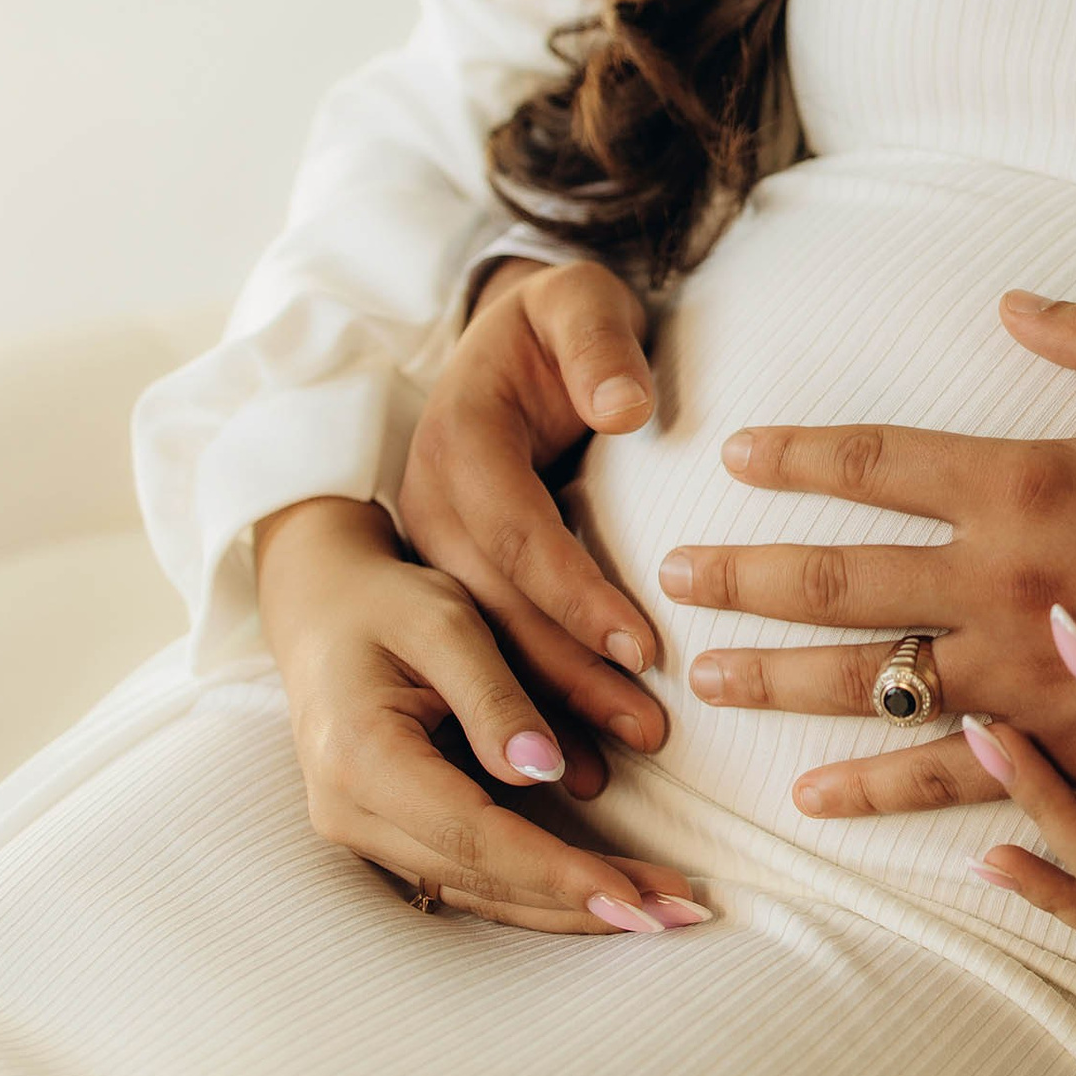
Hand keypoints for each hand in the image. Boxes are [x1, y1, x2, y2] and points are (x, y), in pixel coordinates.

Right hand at [257, 496, 708, 933]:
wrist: (323, 609)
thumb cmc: (386, 603)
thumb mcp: (445, 621)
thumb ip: (494, 695)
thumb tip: (542, 769)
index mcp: (361, 759)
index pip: (473, 834)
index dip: (556, 870)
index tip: (634, 894)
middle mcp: (351, 813)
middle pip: (481, 878)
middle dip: (582, 901)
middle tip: (678, 914)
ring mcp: (365, 832)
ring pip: (478, 891)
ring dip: (568, 908)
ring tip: (660, 913)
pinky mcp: (391, 835)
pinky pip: (469, 877)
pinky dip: (538, 890)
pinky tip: (604, 897)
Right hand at [397, 256, 668, 766]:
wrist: (508, 338)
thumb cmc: (559, 325)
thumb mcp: (578, 302)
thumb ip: (600, 345)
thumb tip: (626, 408)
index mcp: (459, 440)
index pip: (516, 531)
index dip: (578, 593)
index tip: (643, 647)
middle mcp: (428, 503)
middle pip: (494, 608)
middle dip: (569, 678)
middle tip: (649, 731)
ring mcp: (426, 549)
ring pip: (481, 647)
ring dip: (546, 714)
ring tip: (617, 773)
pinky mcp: (444, 581)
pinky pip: (481, 653)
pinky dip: (523, 715)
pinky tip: (574, 769)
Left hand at [671, 292, 1075, 817]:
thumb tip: (1010, 303)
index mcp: (1027, 480)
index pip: (876, 461)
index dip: (798, 455)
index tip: (737, 455)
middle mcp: (1004, 578)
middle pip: (838, 578)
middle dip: (743, 576)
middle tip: (670, 577)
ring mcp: (1025, 671)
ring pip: (869, 678)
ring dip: (777, 678)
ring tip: (705, 676)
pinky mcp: (1061, 742)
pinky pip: (946, 773)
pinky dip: (871, 787)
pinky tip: (810, 796)